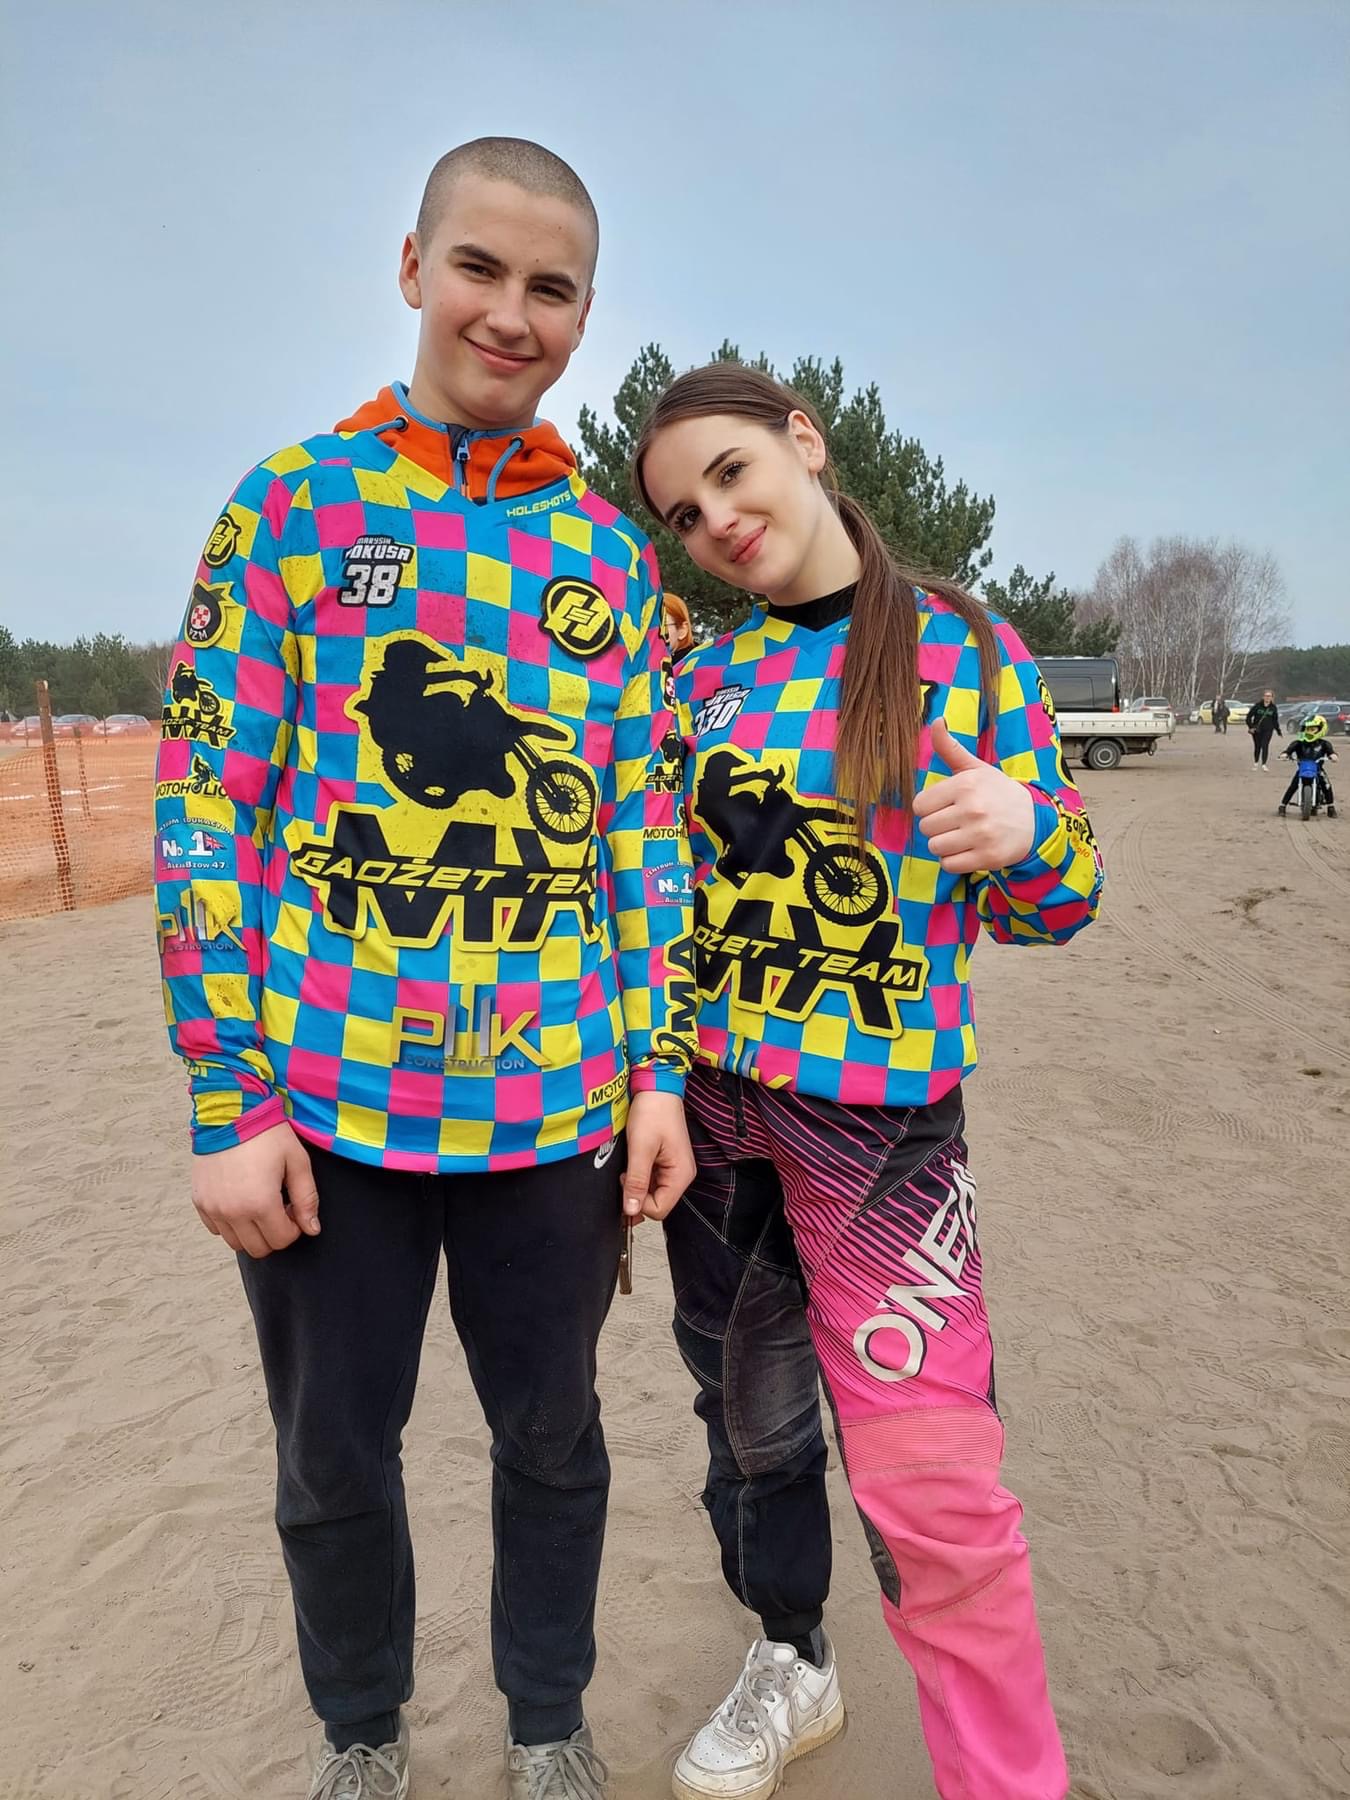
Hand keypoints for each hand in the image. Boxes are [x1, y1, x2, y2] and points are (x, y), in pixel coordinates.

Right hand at [192, 1121, 320, 1258]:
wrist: (230, 1110)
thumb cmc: (267, 1133)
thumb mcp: (297, 1161)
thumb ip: (307, 1199)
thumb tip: (312, 1230)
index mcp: (260, 1203)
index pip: (281, 1240)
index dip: (294, 1228)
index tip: (294, 1209)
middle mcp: (233, 1212)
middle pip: (258, 1248)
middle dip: (274, 1234)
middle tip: (279, 1208)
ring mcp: (213, 1208)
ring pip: (236, 1243)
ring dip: (252, 1232)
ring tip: (260, 1204)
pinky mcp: (200, 1201)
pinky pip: (216, 1229)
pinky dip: (231, 1223)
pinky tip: (241, 1200)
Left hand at [622, 1091, 695, 1223]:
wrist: (656, 1087)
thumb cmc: (653, 1111)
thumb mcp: (640, 1148)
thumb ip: (636, 1181)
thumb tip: (631, 1210)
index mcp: (681, 1174)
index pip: (660, 1209)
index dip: (638, 1203)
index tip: (626, 1183)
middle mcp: (681, 1175)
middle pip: (657, 1203)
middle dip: (637, 1194)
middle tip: (625, 1175)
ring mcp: (673, 1169)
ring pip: (652, 1193)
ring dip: (637, 1184)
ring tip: (629, 1165)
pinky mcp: (665, 1163)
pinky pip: (651, 1180)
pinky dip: (639, 1176)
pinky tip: (633, 1162)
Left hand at [913, 718, 1036, 874]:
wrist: (1035, 820)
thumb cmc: (998, 794)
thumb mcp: (976, 769)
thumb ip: (950, 748)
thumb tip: (936, 720)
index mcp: (965, 785)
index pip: (920, 806)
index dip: (930, 808)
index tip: (947, 806)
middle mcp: (972, 809)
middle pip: (926, 828)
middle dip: (938, 826)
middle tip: (958, 821)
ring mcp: (980, 835)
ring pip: (935, 848)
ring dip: (945, 845)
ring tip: (963, 835)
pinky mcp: (987, 858)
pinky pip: (949, 865)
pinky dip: (955, 861)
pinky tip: (969, 849)